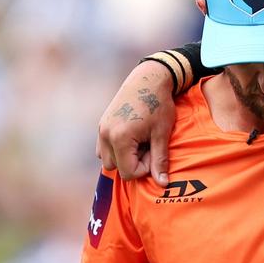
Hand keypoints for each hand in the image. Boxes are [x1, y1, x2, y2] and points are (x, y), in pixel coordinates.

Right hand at [96, 62, 175, 185]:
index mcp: (119, 138)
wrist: (149, 79)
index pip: (128, 172)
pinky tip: (132, 137)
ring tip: (140, 142)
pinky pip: (103, 148)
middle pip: (115, 167)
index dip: (144, 168)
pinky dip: (117, 148)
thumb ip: (160, 160)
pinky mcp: (102, 124)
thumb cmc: (158, 105)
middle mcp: (105, 134)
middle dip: (133, 162)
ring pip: (107, 159)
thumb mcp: (162, 134)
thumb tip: (162, 183)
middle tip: (148, 146)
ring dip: (124, 156)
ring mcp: (101, 129)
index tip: (154, 152)